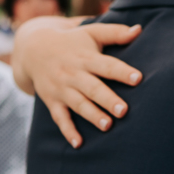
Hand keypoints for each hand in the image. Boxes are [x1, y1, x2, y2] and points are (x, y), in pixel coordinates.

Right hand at [11, 18, 143, 147]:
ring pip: (78, 104)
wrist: (33, 49)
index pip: (106, 65)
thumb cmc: (72, 42)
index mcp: (86, 58)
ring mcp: (61, 89)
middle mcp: (73, 74)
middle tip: (123, 110)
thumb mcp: (91, 32)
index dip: (122, 71)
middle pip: (92, 88)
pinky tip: (78, 144)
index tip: (138, 78)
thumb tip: (139, 30)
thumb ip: (115, 32)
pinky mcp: (52, 101)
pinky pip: (60, 118)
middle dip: (107, 99)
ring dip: (92, 115)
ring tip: (108, 126)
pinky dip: (68, 131)